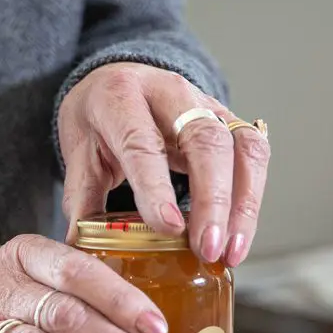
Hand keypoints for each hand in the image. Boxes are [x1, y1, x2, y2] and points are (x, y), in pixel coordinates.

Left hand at [58, 62, 270, 266]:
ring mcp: (208, 104)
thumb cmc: (98, 120)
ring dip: (242, 205)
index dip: (157, 186)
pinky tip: (238, 236)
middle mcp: (171, 93)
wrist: (116, 80)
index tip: (169, 227)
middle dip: (213, 200)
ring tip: (230, 252)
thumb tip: (81, 249)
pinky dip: (251, 199)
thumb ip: (81, 198)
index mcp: (121, 98)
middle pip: (205, 142)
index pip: (143, 142)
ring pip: (241, 147)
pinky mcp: (231, 121)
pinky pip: (253, 155)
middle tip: (207, 248)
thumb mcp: (78, 152)